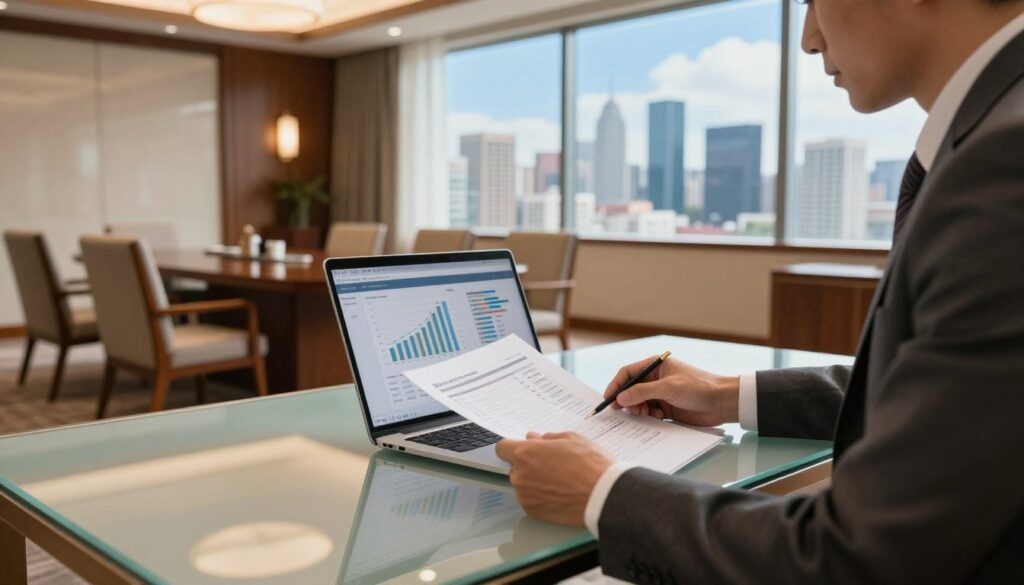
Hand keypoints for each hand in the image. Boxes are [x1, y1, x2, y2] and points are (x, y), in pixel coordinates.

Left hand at [495, 432, 612, 525]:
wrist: (603, 496)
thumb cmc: (590, 464)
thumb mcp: (571, 439)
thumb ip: (547, 438)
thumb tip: (534, 439)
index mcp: (525, 453)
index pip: (502, 448)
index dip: (513, 447)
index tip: (524, 450)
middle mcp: (520, 475)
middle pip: (515, 467)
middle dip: (528, 464)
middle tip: (552, 465)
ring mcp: (524, 496)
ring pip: (523, 484)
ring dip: (534, 481)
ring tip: (560, 481)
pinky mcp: (532, 512)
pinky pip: (530, 500)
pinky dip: (540, 497)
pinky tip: (560, 493)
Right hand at [604, 356, 739, 426]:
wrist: (723, 402)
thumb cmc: (699, 387)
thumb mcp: (668, 388)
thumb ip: (642, 392)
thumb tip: (620, 398)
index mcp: (656, 366)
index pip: (628, 373)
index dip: (616, 385)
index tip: (608, 399)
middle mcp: (657, 379)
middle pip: (632, 389)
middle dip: (627, 400)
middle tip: (623, 411)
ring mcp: (662, 394)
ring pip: (640, 403)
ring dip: (638, 409)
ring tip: (644, 414)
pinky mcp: (668, 408)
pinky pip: (650, 413)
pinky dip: (649, 417)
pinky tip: (658, 418)